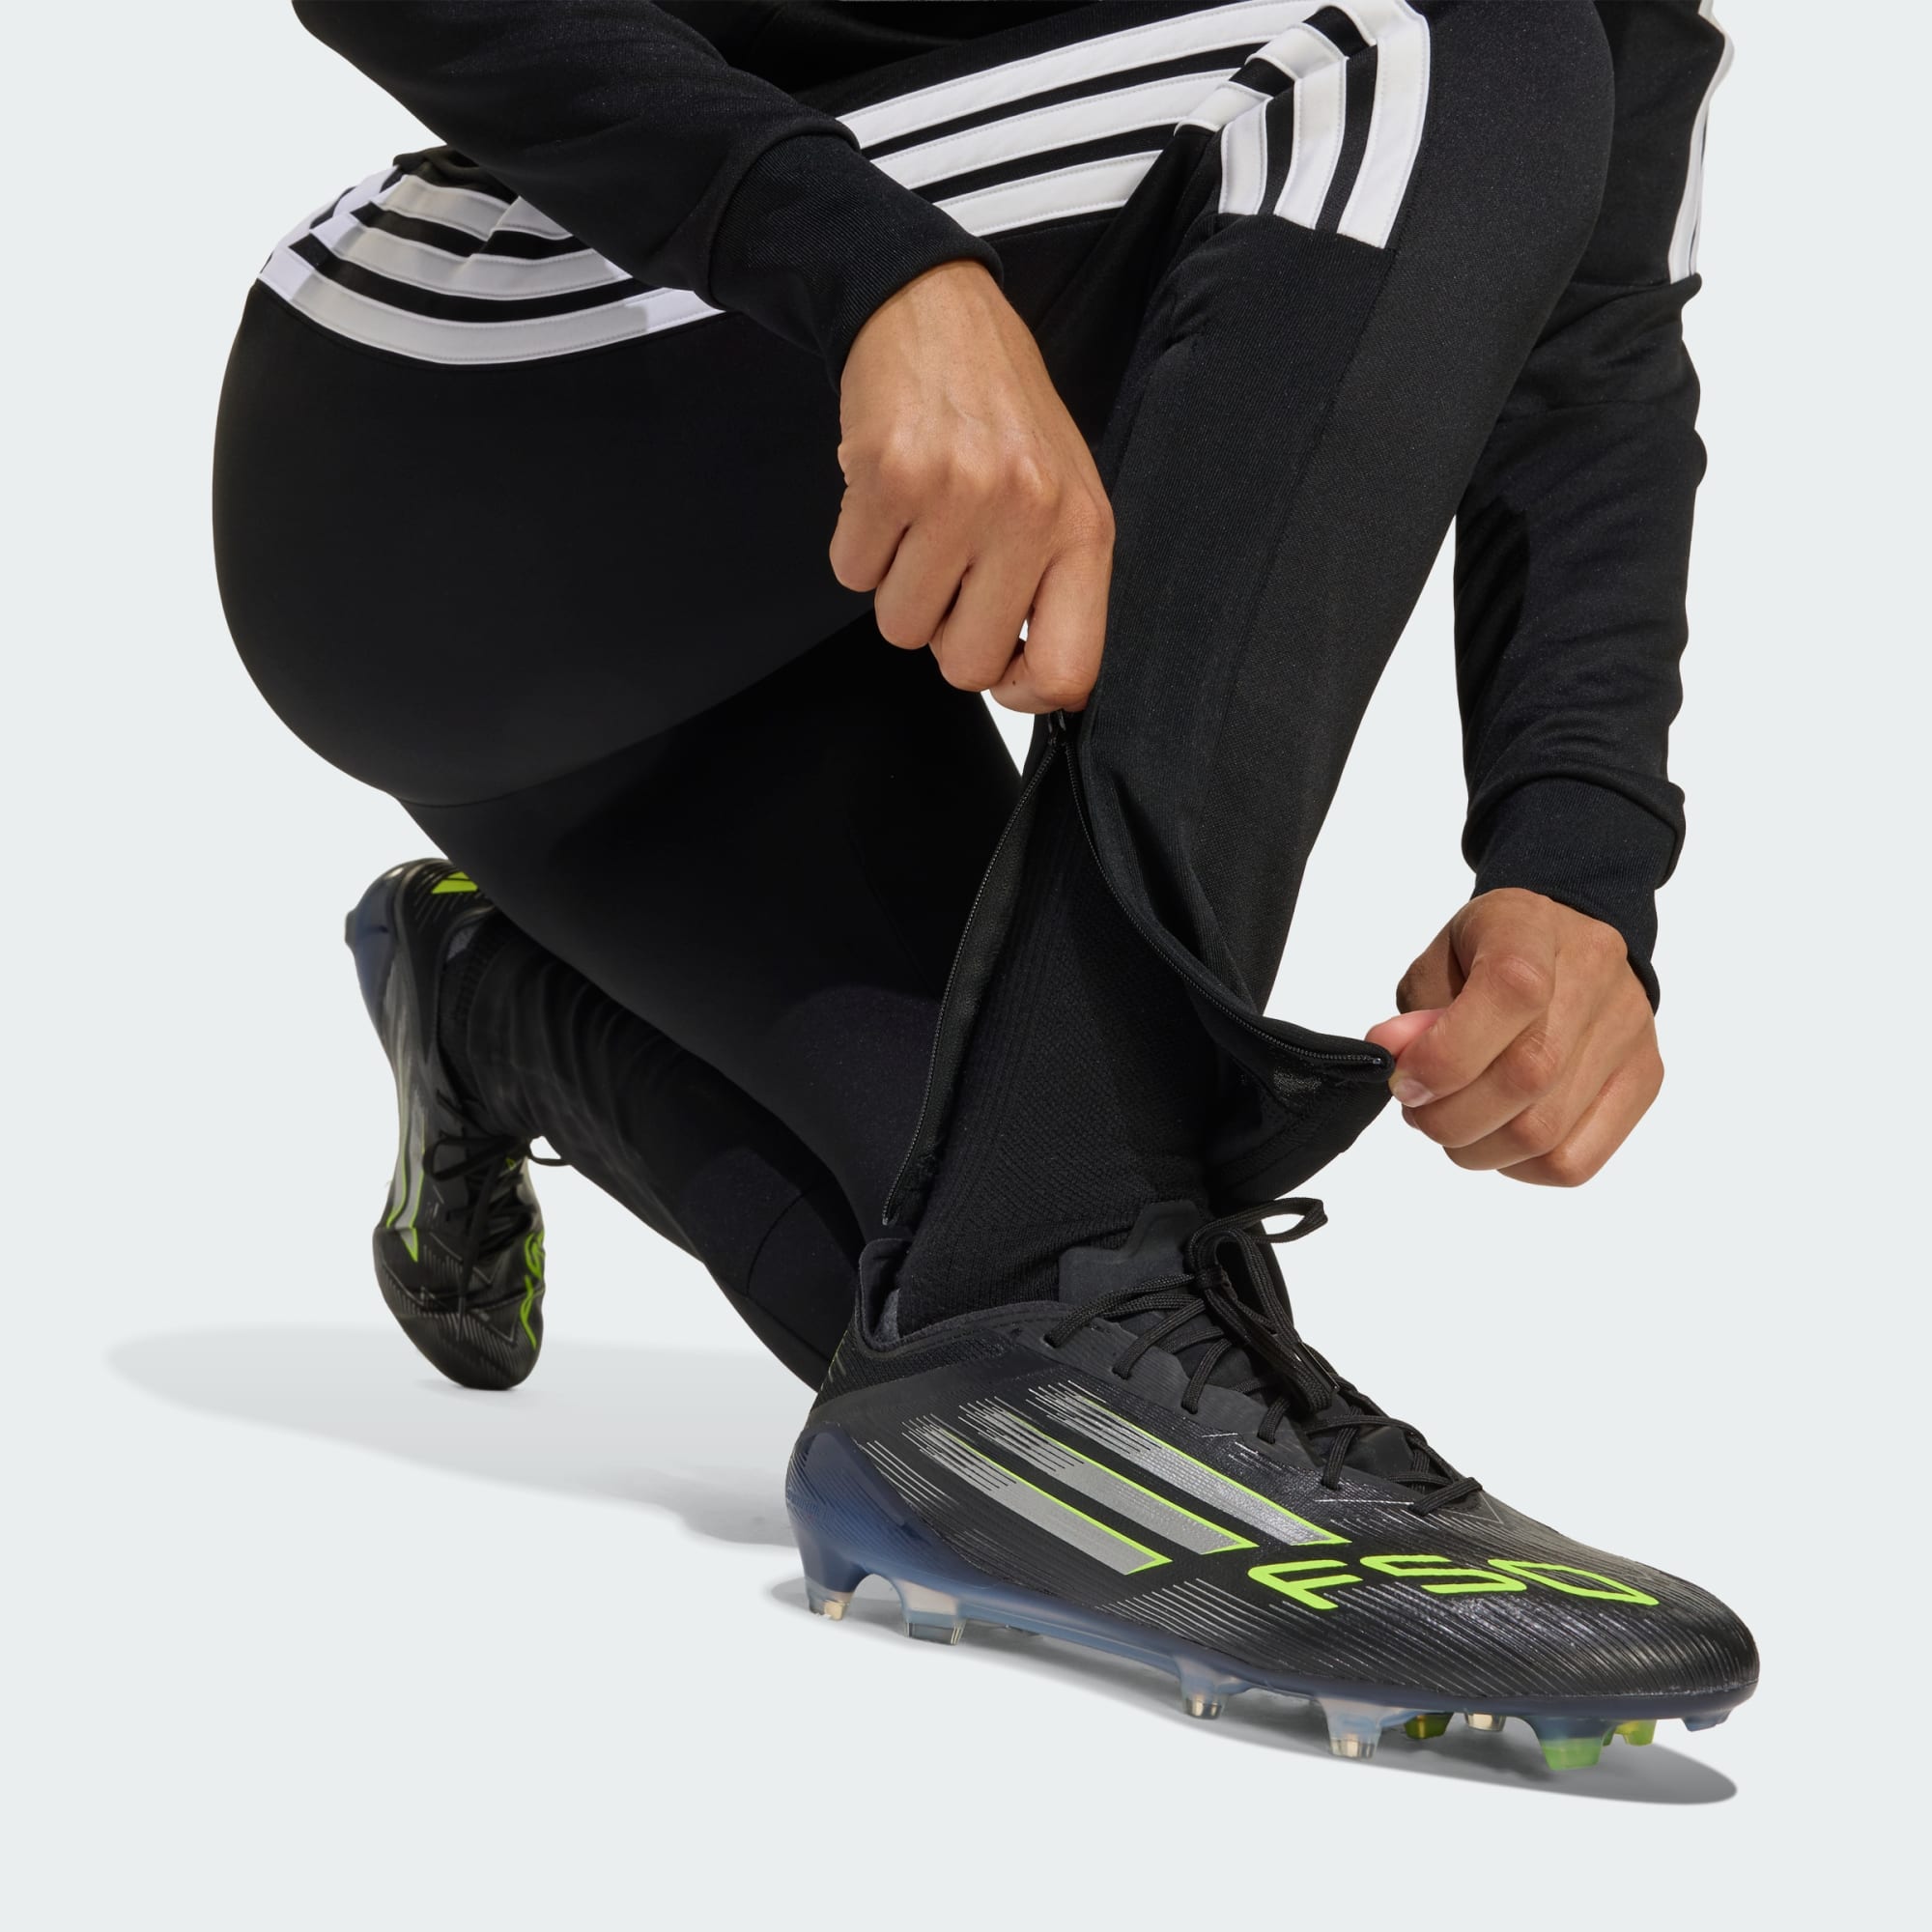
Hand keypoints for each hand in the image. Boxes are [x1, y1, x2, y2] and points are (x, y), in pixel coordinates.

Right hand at [829, 261, 1114, 712]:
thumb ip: (1057, 586)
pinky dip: (859, 546)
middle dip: (945, 634)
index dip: (1025, 694)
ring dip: (897, 587)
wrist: (932, 310)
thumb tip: (1039, 684)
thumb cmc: (1000, 413)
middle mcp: (1028, 514)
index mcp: (1084, 530)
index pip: (1070, 672)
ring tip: (919, 524)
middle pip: (967, 665)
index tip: (1004, 669)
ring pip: (902, 627)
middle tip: (949, 573)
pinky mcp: (889, 476)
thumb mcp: (1063, 494)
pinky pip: (852, 575)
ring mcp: (958, 495)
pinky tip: (886, 497)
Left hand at [1365, 889, 1661, 1186]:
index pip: (1510, 994)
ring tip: (1454, 1122)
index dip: (1447, 1054)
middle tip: (1420, 1110)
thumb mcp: (1438, 962)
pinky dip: (1518, 1166)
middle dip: (1449, 1115)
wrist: (1565, 939)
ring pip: (1545, 1132)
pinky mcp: (1642, 1080)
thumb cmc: (1490, 952)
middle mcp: (1594, 976)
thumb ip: (1415, 1015)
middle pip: (1527, 1077)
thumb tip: (1395, 1058)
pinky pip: (1574, 1162)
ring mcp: (1628, 1033)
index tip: (1406, 1079)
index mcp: (1532, 928)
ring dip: (1476, 1146)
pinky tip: (1497, 1138)